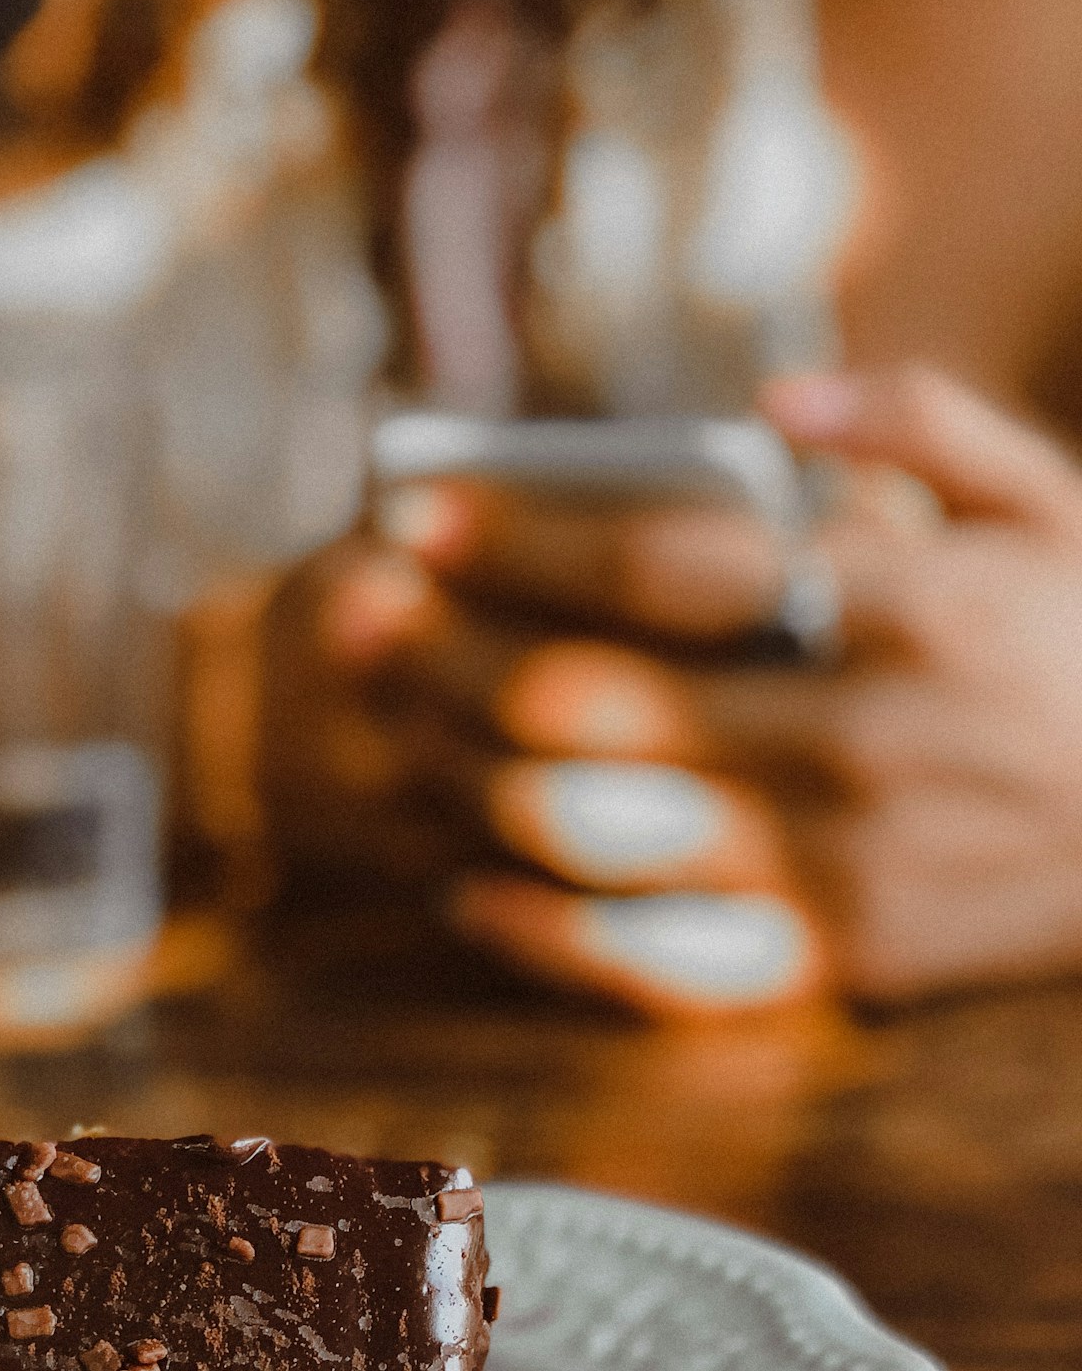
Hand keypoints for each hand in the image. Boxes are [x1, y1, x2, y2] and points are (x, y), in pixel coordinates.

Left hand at [264, 367, 1081, 1013]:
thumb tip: (776, 403)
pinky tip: (462, 881)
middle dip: (439, 656)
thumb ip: (922, 426)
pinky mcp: (836, 968)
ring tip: (387, 729)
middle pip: (581, 704)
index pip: (654, 572)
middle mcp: (854, 740)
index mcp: (899, 607)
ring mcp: (838, 868)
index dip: (510, 544)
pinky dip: (533, 928)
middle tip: (359, 615)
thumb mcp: (1051, 507)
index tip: (410, 515)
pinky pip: (643, 964)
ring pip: (581, 832)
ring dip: (454, 777)